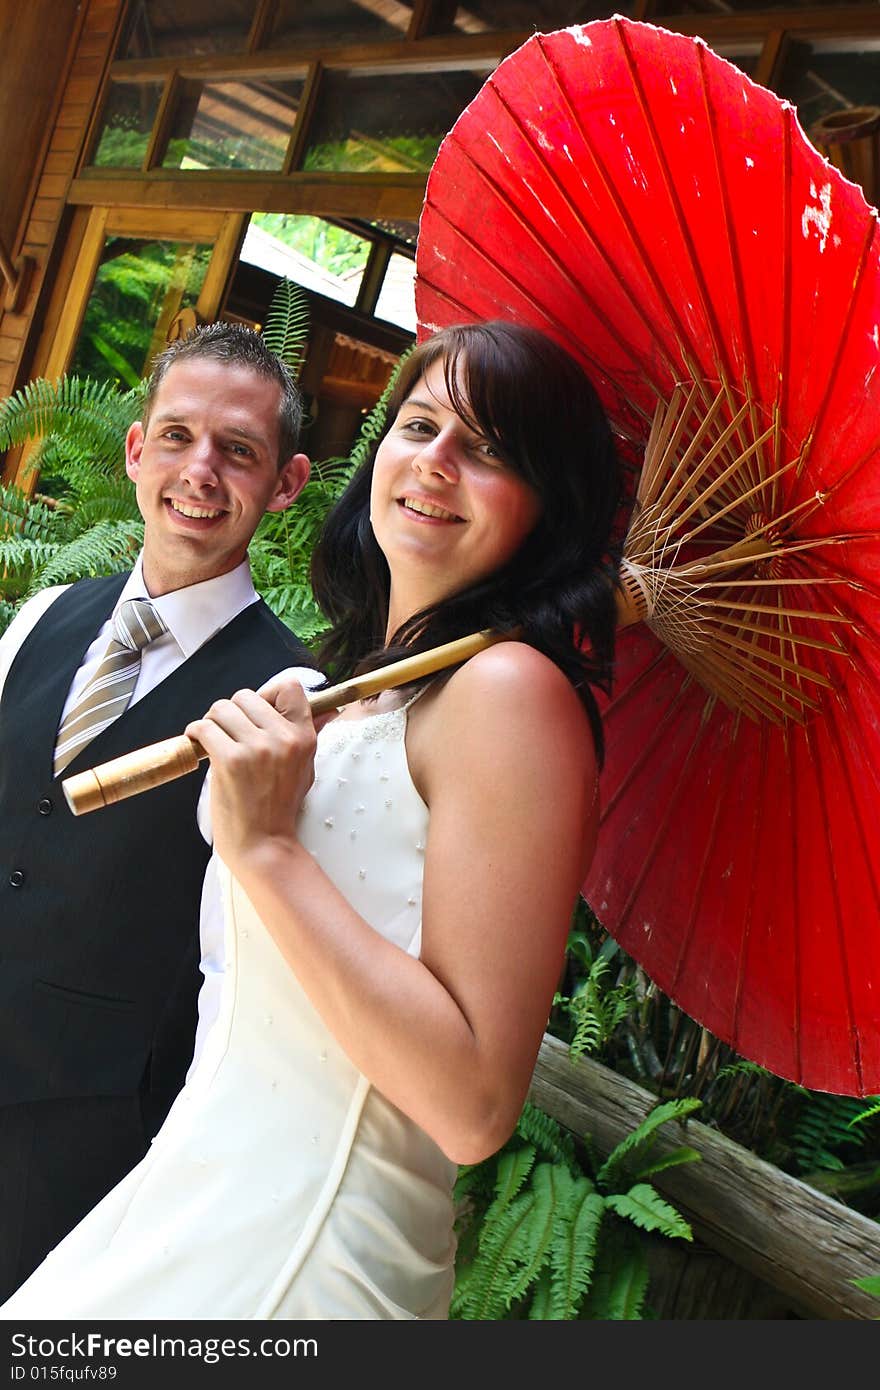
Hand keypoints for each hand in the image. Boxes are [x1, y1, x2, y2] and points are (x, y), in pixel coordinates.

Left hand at [186, 678, 326, 869]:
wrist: (264, 844)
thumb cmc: (280, 809)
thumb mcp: (305, 768)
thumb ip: (309, 734)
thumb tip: (327, 708)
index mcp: (303, 737)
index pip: (290, 687)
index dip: (267, 693)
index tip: (256, 711)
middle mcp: (282, 738)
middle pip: (247, 695)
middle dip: (232, 711)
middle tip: (228, 732)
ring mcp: (257, 749)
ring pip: (222, 708)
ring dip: (212, 721)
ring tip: (214, 739)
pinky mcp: (230, 760)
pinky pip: (205, 727)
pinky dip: (196, 732)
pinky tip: (198, 744)